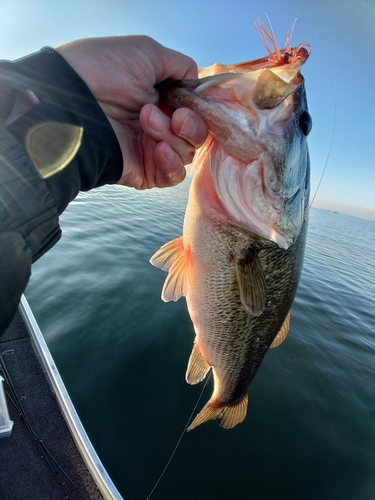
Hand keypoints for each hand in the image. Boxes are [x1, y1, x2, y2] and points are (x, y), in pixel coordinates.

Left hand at [56, 36, 207, 188]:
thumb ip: (180, 66)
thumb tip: (196, 83)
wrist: (73, 101)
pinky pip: (173, 176)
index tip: (190, 102)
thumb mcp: (148, 53)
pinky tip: (157, 148)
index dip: (199, 109)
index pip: (195, 111)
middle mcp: (158, 125)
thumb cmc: (104, 71)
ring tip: (145, 120)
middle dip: (190, 124)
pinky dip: (171, 162)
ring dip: (171, 136)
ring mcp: (151, 149)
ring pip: (186, 153)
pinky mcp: (145, 171)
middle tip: (173, 115)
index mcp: (160, 99)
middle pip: (196, 135)